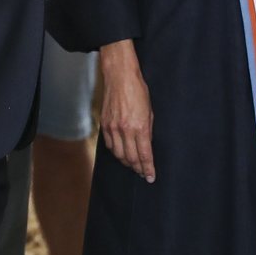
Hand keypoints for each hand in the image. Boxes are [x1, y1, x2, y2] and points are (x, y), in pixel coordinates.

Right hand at [99, 39, 154, 181]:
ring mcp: (112, 128)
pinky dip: (116, 152)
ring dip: (127, 162)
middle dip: (138, 169)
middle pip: (131, 158)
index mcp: (139, 127)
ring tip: (133, 166)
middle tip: (144, 173)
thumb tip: (146, 145)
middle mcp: (125, 130)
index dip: (148, 168)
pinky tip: (121, 154)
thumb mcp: (150, 111)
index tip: (151, 177)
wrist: (120, 77)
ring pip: (119, 154)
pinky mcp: (104, 125)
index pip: (144, 155)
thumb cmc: (138, 91)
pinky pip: (109, 145)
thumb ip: (148, 130)